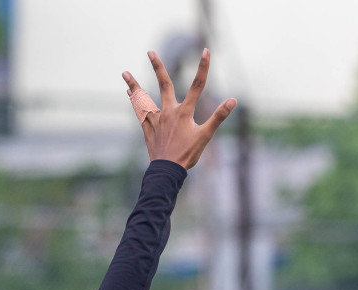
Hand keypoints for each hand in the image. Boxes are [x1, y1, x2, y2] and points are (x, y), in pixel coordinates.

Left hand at [123, 50, 235, 169]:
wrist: (167, 171)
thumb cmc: (188, 154)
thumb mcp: (206, 136)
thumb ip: (218, 116)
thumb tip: (233, 100)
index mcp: (184, 112)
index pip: (198, 85)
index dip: (203, 67)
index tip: (205, 51)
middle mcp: (169, 111)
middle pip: (164, 84)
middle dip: (157, 67)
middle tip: (150, 52)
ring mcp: (156, 119)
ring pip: (144, 98)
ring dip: (135, 85)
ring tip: (125, 73)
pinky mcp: (148, 128)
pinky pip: (140, 112)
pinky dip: (135, 101)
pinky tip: (129, 93)